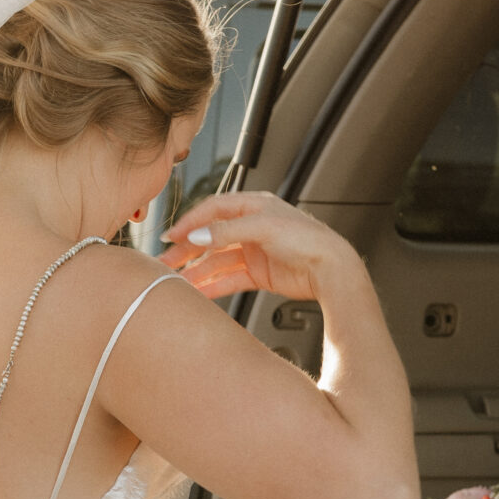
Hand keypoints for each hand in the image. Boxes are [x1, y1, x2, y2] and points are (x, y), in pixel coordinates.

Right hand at [162, 191, 353, 302]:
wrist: (332, 269)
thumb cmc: (308, 240)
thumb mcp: (264, 227)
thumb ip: (227, 231)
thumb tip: (197, 236)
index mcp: (254, 206)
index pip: (213, 210)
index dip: (190, 222)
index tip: (172, 236)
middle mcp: (252, 227)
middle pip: (211, 237)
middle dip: (187, 249)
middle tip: (166, 262)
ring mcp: (254, 251)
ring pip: (217, 260)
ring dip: (197, 271)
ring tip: (177, 282)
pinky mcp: (258, 274)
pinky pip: (229, 279)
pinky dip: (213, 286)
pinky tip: (199, 292)